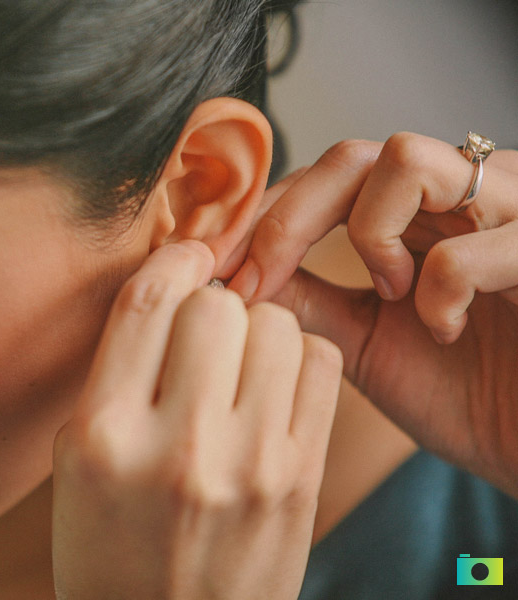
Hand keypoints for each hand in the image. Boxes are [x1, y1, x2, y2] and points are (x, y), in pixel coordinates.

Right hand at [51, 241, 341, 598]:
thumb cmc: (109, 545)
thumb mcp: (76, 462)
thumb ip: (116, 375)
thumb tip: (171, 292)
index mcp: (103, 436)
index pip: (147, 303)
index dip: (170, 259)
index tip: (184, 256)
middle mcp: (178, 446)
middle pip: (216, 305)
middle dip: (209, 302)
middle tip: (204, 331)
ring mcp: (249, 464)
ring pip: (275, 326)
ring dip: (255, 328)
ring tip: (238, 363)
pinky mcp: (301, 480)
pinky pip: (318, 365)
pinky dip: (296, 357)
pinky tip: (273, 384)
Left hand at [226, 132, 517, 497]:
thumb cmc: (466, 394)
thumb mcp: (362, 343)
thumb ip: (305, 300)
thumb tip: (228, 275)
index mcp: (411, 215)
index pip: (316, 179)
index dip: (257, 219)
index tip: (212, 270)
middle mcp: (457, 195)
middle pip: (348, 156)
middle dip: (285, 221)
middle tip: (254, 283)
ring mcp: (508, 211)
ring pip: (407, 158)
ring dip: (371, 233)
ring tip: (388, 294)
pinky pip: (472, 245)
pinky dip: (440, 290)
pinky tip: (444, 328)